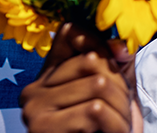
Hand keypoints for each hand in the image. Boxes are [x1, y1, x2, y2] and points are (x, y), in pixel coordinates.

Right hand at [20, 22, 140, 132]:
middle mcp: (34, 89)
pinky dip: (116, 124)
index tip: (119, 62)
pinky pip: (94, 111)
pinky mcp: (42, 128)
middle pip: (93, 60)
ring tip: (120, 124)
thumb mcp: (117, 89)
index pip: (72, 32)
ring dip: (122, 108)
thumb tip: (120, 45)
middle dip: (121, 85)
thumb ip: (119, 62)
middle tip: (123, 108)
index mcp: (48, 75)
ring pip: (98, 85)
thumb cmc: (109, 127)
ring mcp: (34, 109)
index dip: (102, 41)